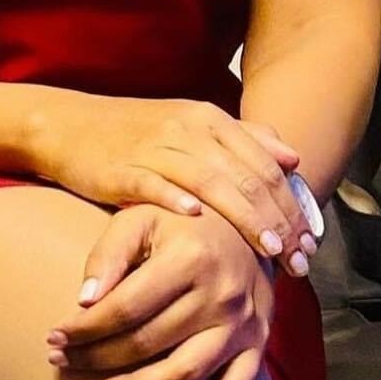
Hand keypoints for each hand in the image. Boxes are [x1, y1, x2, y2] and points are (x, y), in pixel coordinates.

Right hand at [26, 91, 319, 272]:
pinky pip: (153, 184)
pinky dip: (176, 200)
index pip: (267, 165)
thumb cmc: (136, 134)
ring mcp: (155, 147)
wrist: (69, 126)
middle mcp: (189, 129)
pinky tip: (197, 221)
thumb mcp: (192, 127)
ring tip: (267, 250)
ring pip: (210, 183)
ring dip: (243, 218)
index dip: (294, 205)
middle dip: (279, 221)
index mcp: (211, 120)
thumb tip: (292, 158)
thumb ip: (244, 139)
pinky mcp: (121, 168)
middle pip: (247, 177)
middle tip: (299, 259)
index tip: (311, 244)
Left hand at [45, 204, 274, 379]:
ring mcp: (242, 323)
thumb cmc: (181, 222)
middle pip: (148, 342)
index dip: (84, 328)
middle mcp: (220, 294)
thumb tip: (84, 301)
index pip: (125, 307)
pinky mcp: (257, 343)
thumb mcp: (142, 218)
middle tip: (61, 363)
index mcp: (189, 258)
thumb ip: (109, 254)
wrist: (248, 223)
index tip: (54, 338)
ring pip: (184, 373)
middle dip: (96, 358)